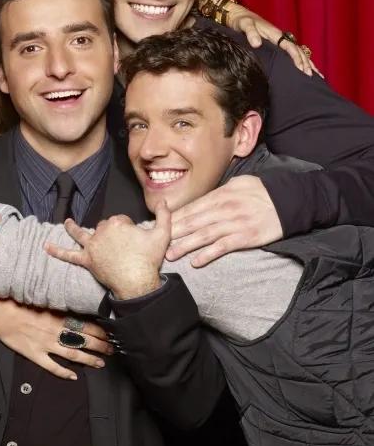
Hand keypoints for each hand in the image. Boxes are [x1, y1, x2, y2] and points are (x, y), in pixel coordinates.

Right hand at [0, 299, 112, 379]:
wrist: (0, 313)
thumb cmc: (21, 304)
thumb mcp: (45, 302)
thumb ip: (60, 309)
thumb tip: (76, 310)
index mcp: (59, 318)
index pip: (86, 326)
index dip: (100, 332)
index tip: (112, 334)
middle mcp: (56, 332)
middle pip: (83, 341)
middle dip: (100, 346)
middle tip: (112, 350)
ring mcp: (46, 345)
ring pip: (72, 354)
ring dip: (88, 360)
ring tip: (100, 363)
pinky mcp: (35, 354)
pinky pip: (52, 366)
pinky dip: (63, 372)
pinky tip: (73, 377)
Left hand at [46, 202, 170, 299]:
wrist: (138, 281)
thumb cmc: (149, 259)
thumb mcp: (162, 234)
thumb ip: (164, 215)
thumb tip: (164, 201)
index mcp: (117, 223)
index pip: (120, 220)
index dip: (128, 228)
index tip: (134, 239)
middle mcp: (101, 231)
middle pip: (104, 227)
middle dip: (110, 233)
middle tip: (122, 247)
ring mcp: (92, 246)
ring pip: (81, 233)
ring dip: (72, 228)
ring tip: (67, 223)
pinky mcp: (87, 260)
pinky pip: (69, 255)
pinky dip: (58, 251)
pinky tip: (47, 247)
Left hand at [166, 175, 282, 266]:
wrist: (289, 200)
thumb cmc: (262, 191)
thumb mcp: (238, 184)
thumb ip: (219, 193)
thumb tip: (202, 200)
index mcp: (221, 195)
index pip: (191, 208)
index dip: (173, 218)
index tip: (159, 225)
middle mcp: (224, 209)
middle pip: (193, 222)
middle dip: (172, 233)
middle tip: (156, 241)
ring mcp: (234, 224)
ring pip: (204, 236)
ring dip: (185, 246)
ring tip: (170, 254)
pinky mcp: (246, 237)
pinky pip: (223, 247)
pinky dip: (208, 255)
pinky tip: (196, 262)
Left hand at [226, 3, 321, 76]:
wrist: (238, 15)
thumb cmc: (241, 20)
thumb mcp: (244, 25)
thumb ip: (251, 33)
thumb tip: (257, 44)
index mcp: (274, 33)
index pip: (289, 47)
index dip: (296, 57)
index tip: (301, 68)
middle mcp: (279, 37)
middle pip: (297, 50)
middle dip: (305, 62)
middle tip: (310, 76)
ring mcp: (279, 40)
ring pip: (297, 51)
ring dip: (306, 62)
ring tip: (315, 74)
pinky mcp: (275, 43)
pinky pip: (290, 52)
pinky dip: (300, 59)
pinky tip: (304, 67)